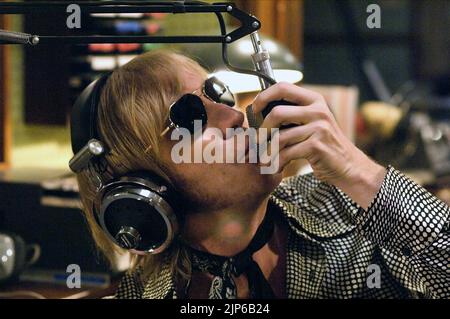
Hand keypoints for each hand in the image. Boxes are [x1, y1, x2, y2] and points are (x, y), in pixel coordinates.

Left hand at [252, 82, 386, 209]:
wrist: (347, 165)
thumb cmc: (323, 144)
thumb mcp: (312, 121)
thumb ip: (293, 113)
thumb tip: (260, 110)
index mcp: (314, 100)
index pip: (283, 87)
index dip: (263, 96)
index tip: (254, 108)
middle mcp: (318, 111)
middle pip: (277, 113)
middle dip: (263, 128)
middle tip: (258, 139)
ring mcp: (319, 128)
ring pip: (280, 137)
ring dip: (268, 150)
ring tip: (265, 158)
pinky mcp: (317, 146)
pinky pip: (287, 152)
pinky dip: (278, 162)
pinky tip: (278, 166)